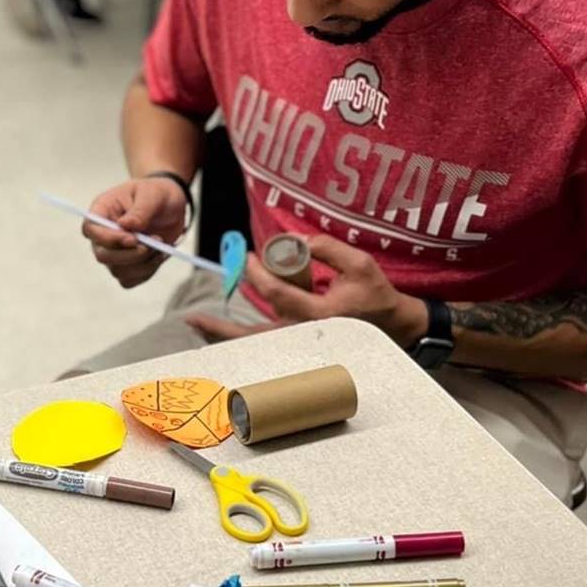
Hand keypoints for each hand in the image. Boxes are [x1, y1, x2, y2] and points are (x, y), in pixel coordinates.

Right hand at [82, 177, 188, 290]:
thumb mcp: (152, 194)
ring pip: (117, 271)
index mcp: (102, 210)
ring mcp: (113, 252)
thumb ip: (140, 210)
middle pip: (102, 255)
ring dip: (143, 263)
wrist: (169, 205)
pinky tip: (158, 256)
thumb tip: (125, 225)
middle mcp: (103, 234)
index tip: (134, 238)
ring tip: (161, 246)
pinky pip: (130, 279)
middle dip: (130, 255)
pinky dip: (147, 272)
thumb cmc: (156, 194)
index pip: (91, 229)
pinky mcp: (126, 265)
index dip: (108, 238)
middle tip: (154, 243)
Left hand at [186, 238, 428, 346]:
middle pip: (254, 335)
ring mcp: (301, 344)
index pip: (277, 293)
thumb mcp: (358, 264)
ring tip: (197, 326)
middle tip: (194, 317)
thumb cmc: (375, 295)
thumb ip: (328, 248)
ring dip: (224, 337)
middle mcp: (304, 334)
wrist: (393, 326)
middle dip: (222, 327)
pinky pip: (264, 344)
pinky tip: (219, 333)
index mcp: (319, 314)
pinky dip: (240, 340)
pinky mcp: (301, 346)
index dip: (257, 273)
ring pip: (256, 344)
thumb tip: (297, 239)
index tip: (247, 256)